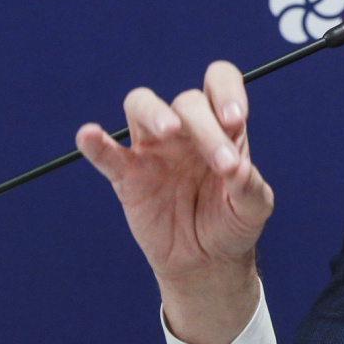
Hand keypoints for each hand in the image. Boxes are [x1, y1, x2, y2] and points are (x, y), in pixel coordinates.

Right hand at [76, 61, 273, 343]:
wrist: (206, 261)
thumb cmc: (233, 223)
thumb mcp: (254, 209)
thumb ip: (250, 188)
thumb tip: (238, 169)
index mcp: (222, 127)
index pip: (219, 82)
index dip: (227, 90)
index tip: (235, 119)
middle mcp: (187, 129)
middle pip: (187, 101)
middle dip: (206, 127)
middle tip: (222, 164)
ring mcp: (153, 148)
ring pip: (141, 105)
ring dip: (155, 111)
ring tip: (169, 130)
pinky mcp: (127, 176)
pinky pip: (107, 153)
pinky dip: (96, 142)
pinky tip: (90, 135)